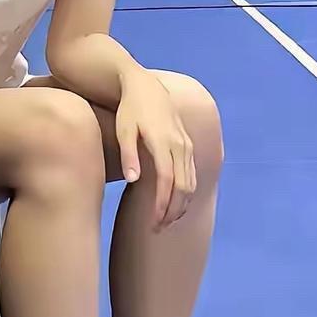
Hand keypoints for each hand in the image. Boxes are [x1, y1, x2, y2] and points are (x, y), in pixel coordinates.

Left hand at [114, 72, 196, 229]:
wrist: (145, 87)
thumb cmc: (130, 109)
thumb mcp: (124, 129)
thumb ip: (128, 154)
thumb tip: (133, 180)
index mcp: (164, 143)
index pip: (167, 182)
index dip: (161, 205)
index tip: (152, 224)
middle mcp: (180, 146)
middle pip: (183, 187)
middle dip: (172, 211)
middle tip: (157, 229)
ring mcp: (187, 145)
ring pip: (191, 183)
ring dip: (181, 205)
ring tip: (165, 221)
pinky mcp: (188, 145)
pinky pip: (192, 175)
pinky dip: (186, 193)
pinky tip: (175, 204)